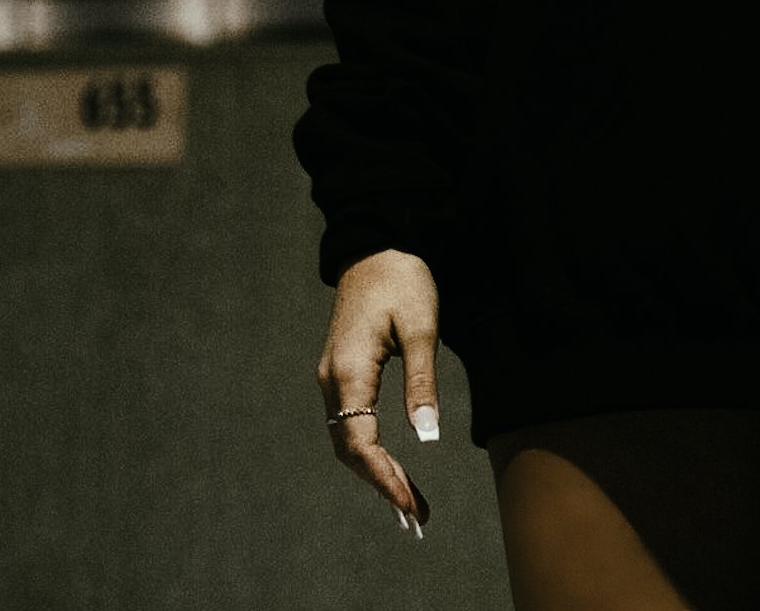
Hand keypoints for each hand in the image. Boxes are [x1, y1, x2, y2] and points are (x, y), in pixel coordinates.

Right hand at [315, 247, 440, 536]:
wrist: (378, 242)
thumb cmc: (403, 280)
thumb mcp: (421, 327)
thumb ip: (422, 383)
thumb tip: (427, 438)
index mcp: (349, 371)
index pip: (359, 443)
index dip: (383, 479)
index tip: (408, 506)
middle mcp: (332, 380)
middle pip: (349, 449)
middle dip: (381, 484)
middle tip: (416, 516)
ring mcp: (333, 377)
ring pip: (347, 440)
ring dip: (375, 472)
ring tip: (409, 502)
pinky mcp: (342, 372)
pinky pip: (350, 423)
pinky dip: (370, 451)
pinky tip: (391, 467)